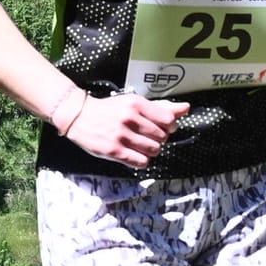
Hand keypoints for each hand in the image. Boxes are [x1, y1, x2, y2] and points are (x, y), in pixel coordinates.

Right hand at [66, 92, 190, 168]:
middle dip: (158, 139)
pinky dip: (142, 160)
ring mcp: (122, 136)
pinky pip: (141, 162)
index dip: (169, 127)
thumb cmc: (110, 110)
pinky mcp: (114, 151)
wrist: (79, 116)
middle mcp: (130, 119)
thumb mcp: (133, 103)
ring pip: (154, 150)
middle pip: (162, 137)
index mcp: (136, 104)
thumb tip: (186, 108)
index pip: (168, 121)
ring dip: (150, 150)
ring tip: (140, 145)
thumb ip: (161, 107)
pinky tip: (134, 154)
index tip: (161, 127)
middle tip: (147, 136)